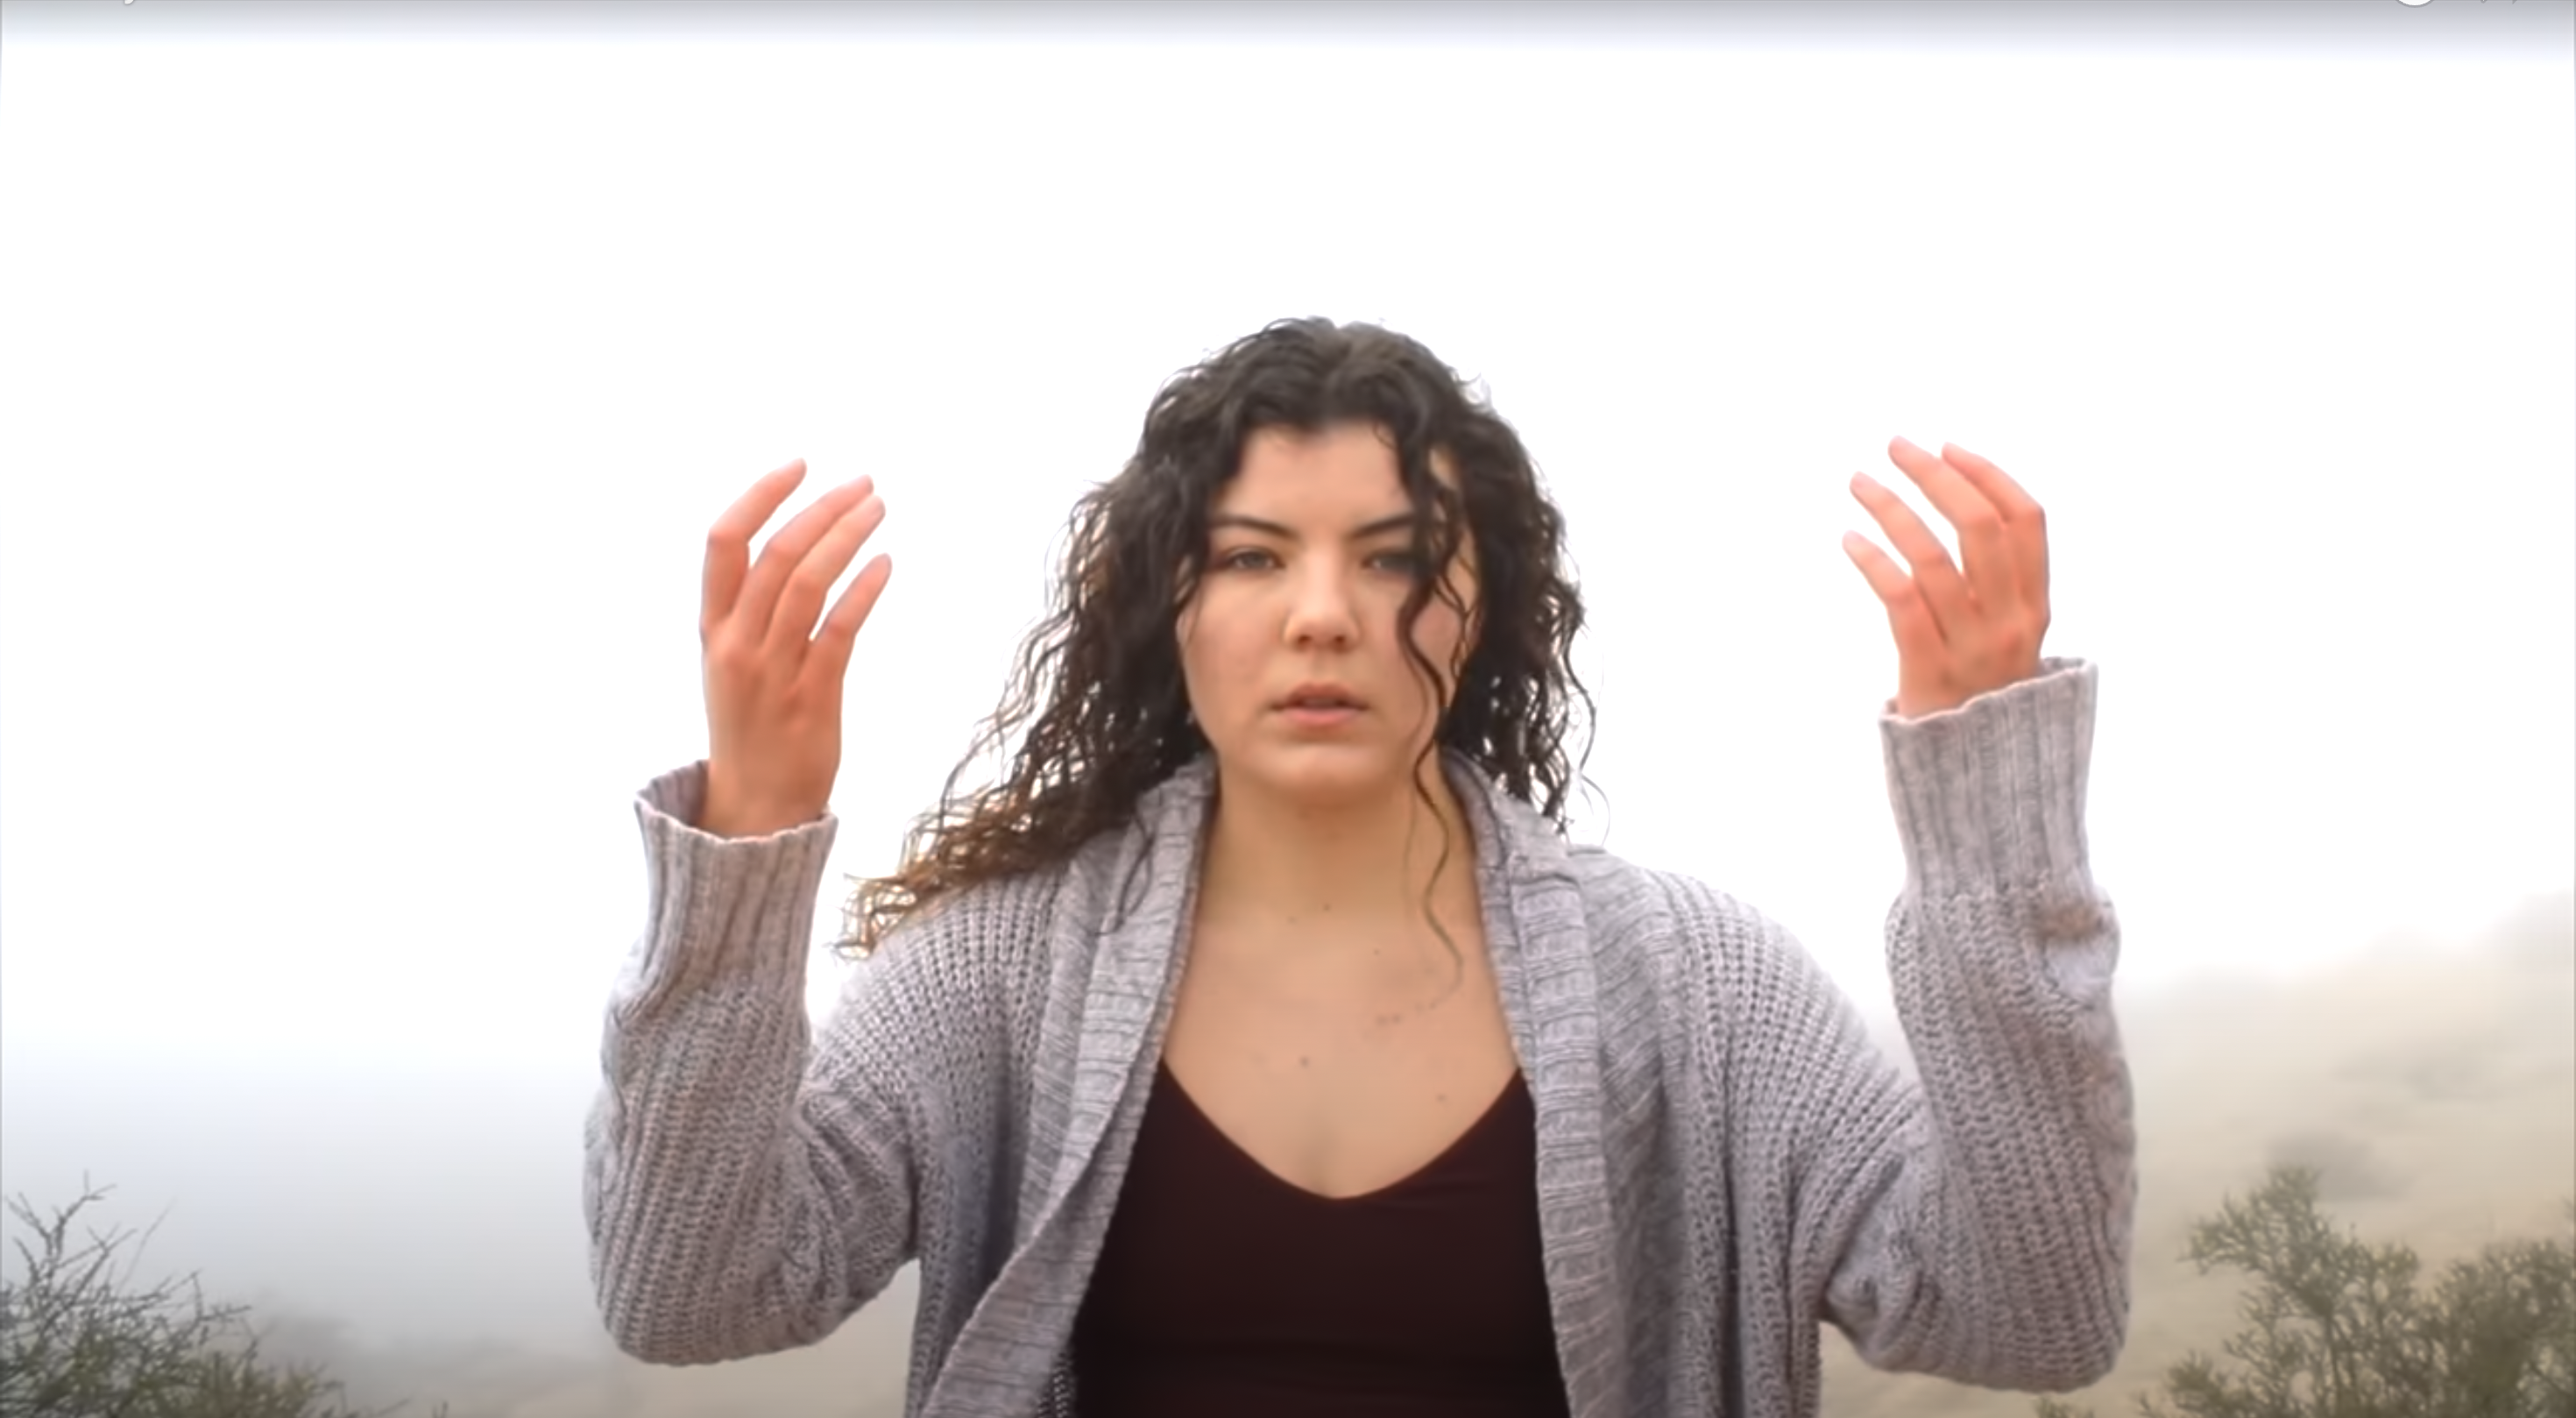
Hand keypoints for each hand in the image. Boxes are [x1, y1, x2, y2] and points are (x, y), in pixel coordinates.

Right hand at [697, 459, 893, 836]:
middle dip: (822, 509)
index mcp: (712, 628)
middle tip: (864, 483)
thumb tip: (794, 545)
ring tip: (878, 509)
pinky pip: (840, 629)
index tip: (798, 465)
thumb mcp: (733, 661)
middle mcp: (737, 644)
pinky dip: (864, 589)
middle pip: (776, 554)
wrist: (755, 809)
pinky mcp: (812, 696)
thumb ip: (752, 609)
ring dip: (847, 536)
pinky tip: (886, 563)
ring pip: (809, 583)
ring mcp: (773, 670)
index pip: (724, 543)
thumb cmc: (751, 727)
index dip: (760, 495)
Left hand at [1841, 436, 2049, 718]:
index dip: (1988, 475)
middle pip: (1979, 527)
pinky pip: (1902, 601)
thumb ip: (1998, 591)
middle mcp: (2012, 622)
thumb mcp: (2010, 643)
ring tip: (1860, 482)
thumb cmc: (1984, 705)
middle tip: (1895, 447)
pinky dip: (1874, 561)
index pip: (2027, 521)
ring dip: (1893, 508)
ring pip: (1934, 557)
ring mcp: (1973, 648)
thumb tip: (1961, 516)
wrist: (1984, 790)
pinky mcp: (1930, 672)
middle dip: (1936, 476)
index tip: (1947, 447)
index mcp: (2036, 608)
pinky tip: (1849, 539)